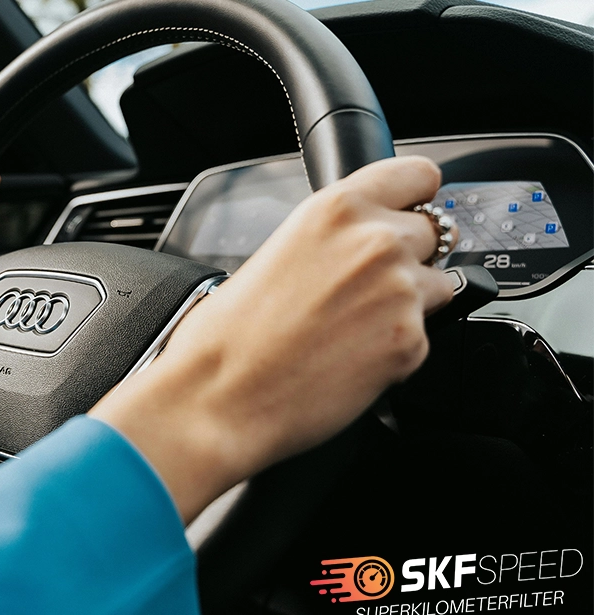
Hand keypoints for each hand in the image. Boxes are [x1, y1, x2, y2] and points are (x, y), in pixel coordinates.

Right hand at [90, 156, 456, 522]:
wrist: (220, 395)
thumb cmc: (229, 334)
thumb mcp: (277, 250)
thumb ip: (333, 236)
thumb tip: (365, 241)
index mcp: (336, 208)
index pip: (418, 175)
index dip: (416, 199)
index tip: (411, 212)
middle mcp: (376, 241)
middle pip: (436, 233)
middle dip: (412, 257)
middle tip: (366, 289)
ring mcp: (400, 291)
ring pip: (439, 286)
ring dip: (409, 304)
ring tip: (354, 328)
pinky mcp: (411, 342)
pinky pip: (424, 336)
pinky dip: (396, 349)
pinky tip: (350, 358)